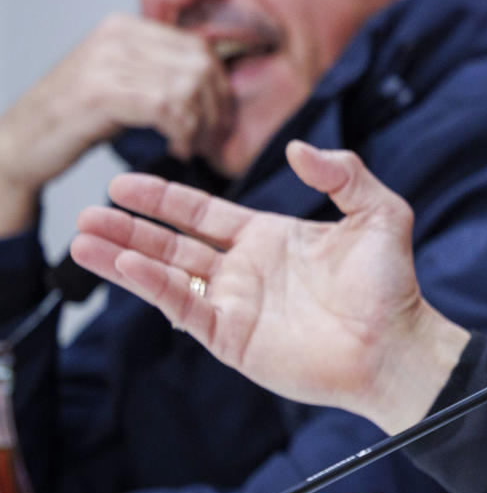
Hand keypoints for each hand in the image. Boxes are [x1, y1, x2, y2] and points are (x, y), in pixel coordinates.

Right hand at [0, 14, 233, 230]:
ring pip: (187, 88)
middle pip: (199, 66)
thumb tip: (216, 79)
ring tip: (192, 146)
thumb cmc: (76, 118)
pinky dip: (181, 132)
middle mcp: (116, 36)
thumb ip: (158, 70)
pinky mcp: (100, 92)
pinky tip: (177, 148)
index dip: (220, 86)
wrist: (18, 143)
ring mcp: (106, 62)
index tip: (219, 119)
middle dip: (215, 108)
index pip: (198, 47)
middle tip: (211, 138)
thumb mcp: (122, 81)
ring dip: (200, 124)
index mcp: (124, 27)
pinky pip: (166, 107)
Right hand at [68, 141, 468, 433]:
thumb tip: (299, 148)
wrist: (397, 344)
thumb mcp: (379, 213)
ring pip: (167, 275)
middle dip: (128, 229)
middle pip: (172, 243)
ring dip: (124, 258)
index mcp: (270, 237)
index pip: (202, 213)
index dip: (162, 198)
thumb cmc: (392, 284)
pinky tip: (125, 266)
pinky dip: (152, 286)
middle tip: (86, 213)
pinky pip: (184, 307)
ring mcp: (235, 305)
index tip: (121, 183)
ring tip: (82, 240)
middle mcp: (245, 270)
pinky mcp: (232, 338)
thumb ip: (344, 174)